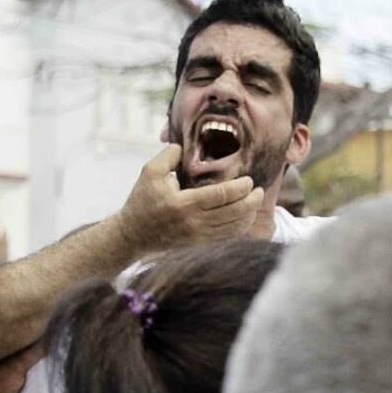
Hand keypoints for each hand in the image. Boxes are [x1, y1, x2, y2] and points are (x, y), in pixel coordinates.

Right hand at [114, 145, 263, 251]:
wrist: (132, 235)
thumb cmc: (142, 201)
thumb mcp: (150, 172)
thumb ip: (170, 155)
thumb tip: (186, 146)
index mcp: (183, 204)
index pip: (221, 196)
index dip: (240, 188)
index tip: (249, 180)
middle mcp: (193, 223)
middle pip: (234, 213)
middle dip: (252, 201)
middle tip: (259, 191)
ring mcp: (197, 238)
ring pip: (234, 228)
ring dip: (249, 215)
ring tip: (255, 202)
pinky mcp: (198, 246)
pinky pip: (226, 238)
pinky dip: (239, 228)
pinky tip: (244, 218)